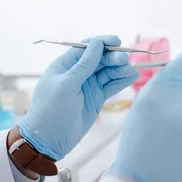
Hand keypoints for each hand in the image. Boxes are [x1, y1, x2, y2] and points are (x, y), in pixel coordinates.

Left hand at [18, 35, 138, 159]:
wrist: (49, 140)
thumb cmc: (51, 109)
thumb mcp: (67, 84)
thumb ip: (85, 64)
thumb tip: (98, 42)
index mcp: (66, 65)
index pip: (87, 47)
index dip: (102, 42)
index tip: (117, 41)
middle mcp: (78, 72)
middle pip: (100, 58)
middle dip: (113, 57)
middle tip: (125, 60)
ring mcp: (89, 85)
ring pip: (108, 71)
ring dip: (120, 68)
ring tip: (131, 70)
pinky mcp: (97, 98)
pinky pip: (112, 85)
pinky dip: (122, 81)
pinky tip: (132, 76)